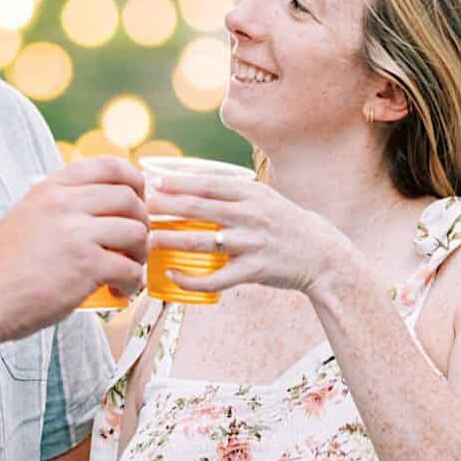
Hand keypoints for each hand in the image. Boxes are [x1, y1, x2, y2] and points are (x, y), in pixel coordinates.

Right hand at [0, 158, 148, 338]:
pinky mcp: (86, 265)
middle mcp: (64, 204)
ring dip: (140, 254)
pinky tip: (118, 292)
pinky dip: (132, 283)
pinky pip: (131, 268)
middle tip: (134, 246)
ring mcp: (76, 233)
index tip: (139, 201)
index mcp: (51, 189)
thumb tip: (101, 207)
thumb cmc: (4, 267)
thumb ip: (61, 207)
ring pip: (137, 232)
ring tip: (127, 270)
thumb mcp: (28, 217)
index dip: (135, 182)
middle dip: (142, 223)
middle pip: (130, 198)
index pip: (110, 166)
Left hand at [146, 172, 354, 298]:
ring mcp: (252, 243)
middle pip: (198, 207)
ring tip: (146, 240)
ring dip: (170, 240)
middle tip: (139, 208)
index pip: (206, 183)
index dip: (176, 181)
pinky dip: (191, 279)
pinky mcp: (254, 271)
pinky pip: (215, 279)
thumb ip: (232, 192)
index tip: (150, 181)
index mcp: (251, 193)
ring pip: (201, 241)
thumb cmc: (285, 225)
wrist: (321, 254)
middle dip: (165, 206)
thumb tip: (190, 182)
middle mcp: (251, 215)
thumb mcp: (264, 198)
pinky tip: (173, 275)